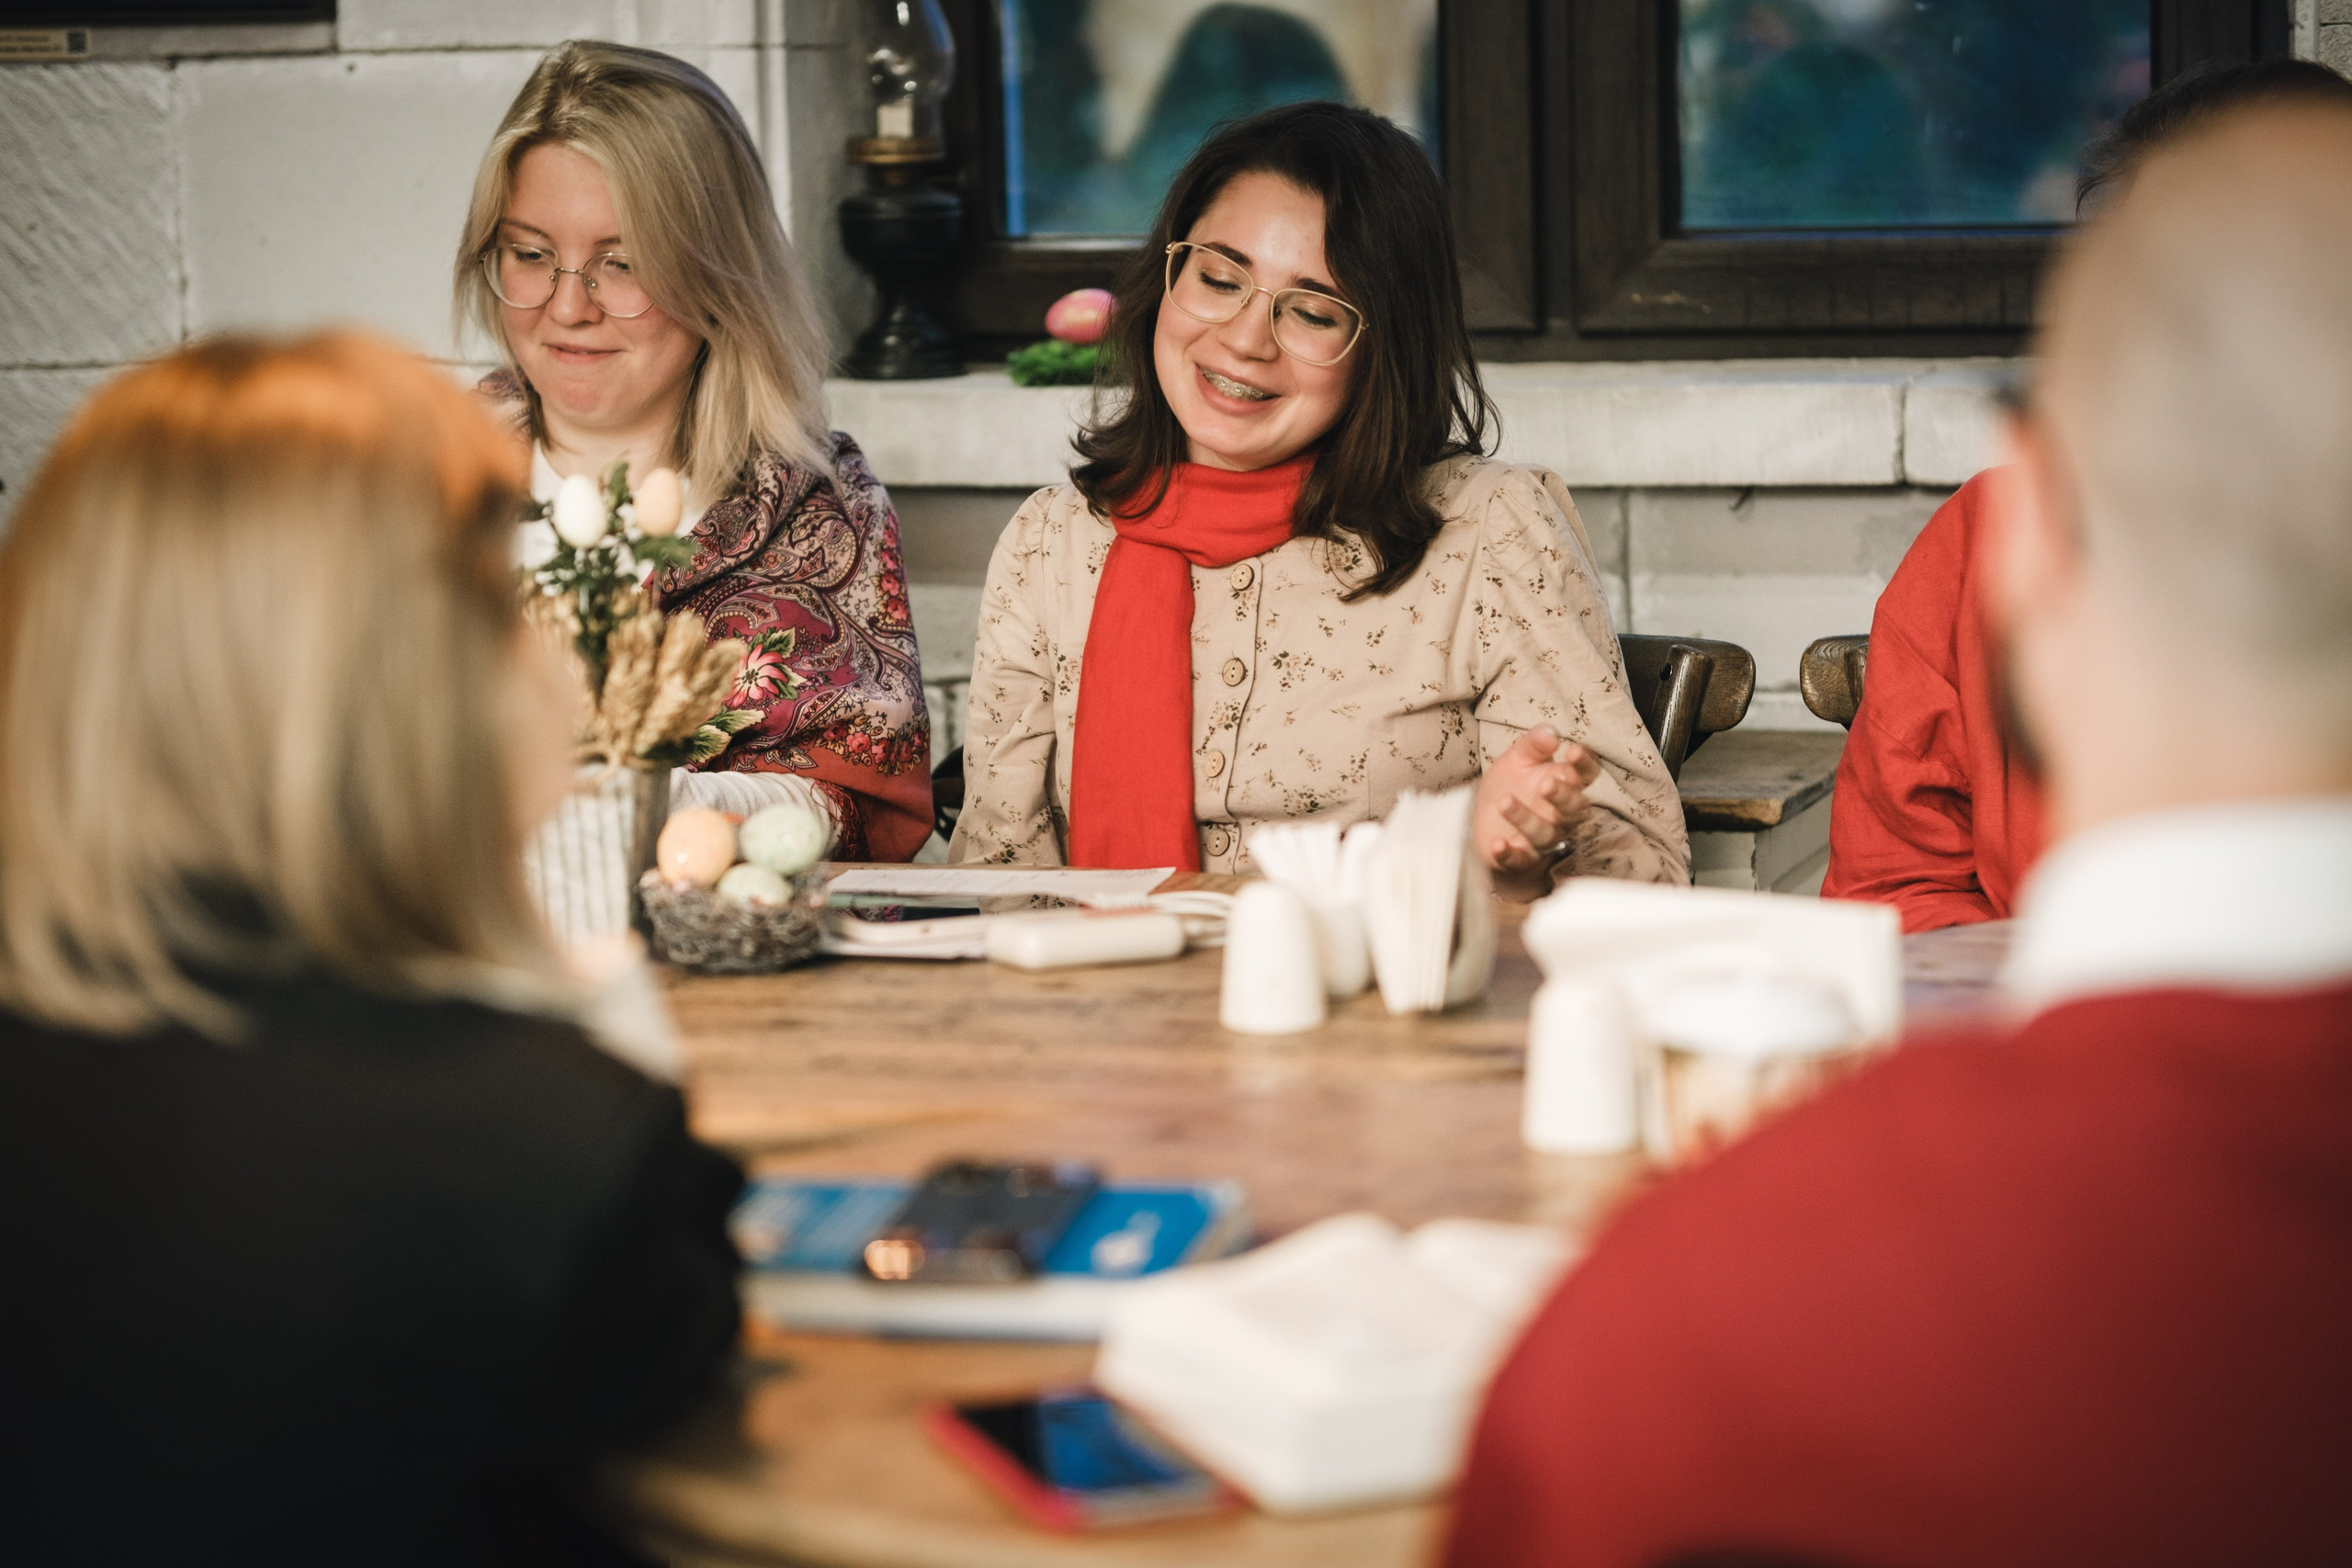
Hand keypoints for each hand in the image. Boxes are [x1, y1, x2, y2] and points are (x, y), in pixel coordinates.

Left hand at [1473, 725, 1601, 902]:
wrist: (1483, 817)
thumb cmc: (1510, 784)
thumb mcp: (1518, 759)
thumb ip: (1533, 745)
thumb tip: (1550, 732)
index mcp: (1565, 784)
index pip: (1585, 775)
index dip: (1584, 764)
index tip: (1574, 751)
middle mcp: (1560, 814)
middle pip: (1574, 809)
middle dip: (1562, 796)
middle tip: (1546, 784)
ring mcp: (1542, 838)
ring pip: (1546, 833)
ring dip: (1526, 819)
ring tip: (1504, 802)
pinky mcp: (1520, 858)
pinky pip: (1520, 859)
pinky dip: (1509, 854)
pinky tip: (1497, 844)